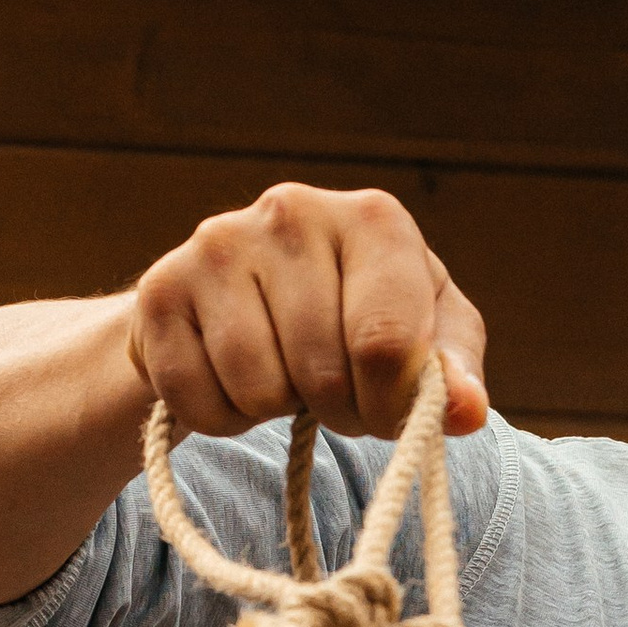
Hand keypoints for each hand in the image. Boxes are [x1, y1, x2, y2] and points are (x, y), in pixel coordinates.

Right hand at [127, 183, 488, 447]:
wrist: (244, 303)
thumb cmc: (356, 319)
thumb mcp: (425, 335)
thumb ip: (451, 371)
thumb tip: (466, 411)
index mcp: (374, 219)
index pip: (387, 346)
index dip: (389, 407)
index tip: (385, 411)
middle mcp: (293, 211)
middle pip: (324, 376)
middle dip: (337, 411)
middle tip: (330, 390)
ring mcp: (219, 243)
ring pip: (258, 391)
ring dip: (274, 412)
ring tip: (281, 373)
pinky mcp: (161, 289)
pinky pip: (197, 399)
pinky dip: (220, 415)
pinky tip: (230, 375)